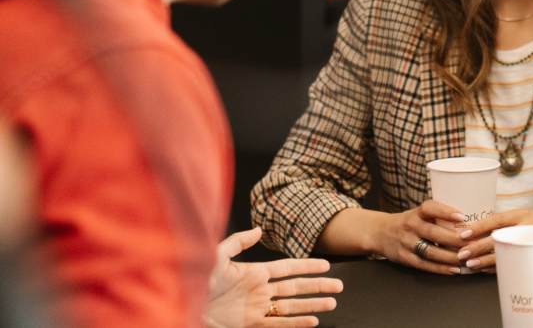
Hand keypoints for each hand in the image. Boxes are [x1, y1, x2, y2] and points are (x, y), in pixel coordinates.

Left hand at [205, 227, 341, 327]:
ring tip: (332, 304)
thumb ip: (238, 242)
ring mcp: (255, 309)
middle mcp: (259, 291)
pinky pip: (277, 325)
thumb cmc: (194, 279)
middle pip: (295, 287)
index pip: (287, 268)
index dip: (307, 266)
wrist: (179, 304)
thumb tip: (259, 229)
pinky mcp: (248, 324)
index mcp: (253, 273)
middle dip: (317, 286)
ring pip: (291, 307)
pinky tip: (311, 321)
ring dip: (312, 305)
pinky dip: (295, 323)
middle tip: (338, 286)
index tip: (326, 265)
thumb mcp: (216, 255)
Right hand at [370, 200, 468, 274]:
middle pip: (433, 232)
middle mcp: (410, 226)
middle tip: (471, 242)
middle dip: (453, 238)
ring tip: (466, 258)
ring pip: (430, 251)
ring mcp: (406, 243)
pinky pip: (424, 264)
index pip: (430, 208)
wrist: (380, 232)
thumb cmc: (409, 222)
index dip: (446, 212)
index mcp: (417, 212)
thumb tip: (468, 224)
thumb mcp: (420, 213)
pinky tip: (454, 270)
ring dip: (449, 256)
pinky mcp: (404, 258)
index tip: (462, 217)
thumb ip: (439, 217)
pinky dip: (440, 268)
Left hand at [455, 209, 532, 271]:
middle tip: (461, 253)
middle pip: (496, 238)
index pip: (494, 219)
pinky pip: (512, 262)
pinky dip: (498, 267)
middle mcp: (523, 226)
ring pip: (503, 252)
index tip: (462, 233)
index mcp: (520, 215)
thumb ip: (509, 224)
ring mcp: (529, 241)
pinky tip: (486, 270)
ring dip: (484, 260)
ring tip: (471, 265)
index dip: (477, 227)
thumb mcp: (529, 218)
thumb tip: (483, 232)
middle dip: (476, 247)